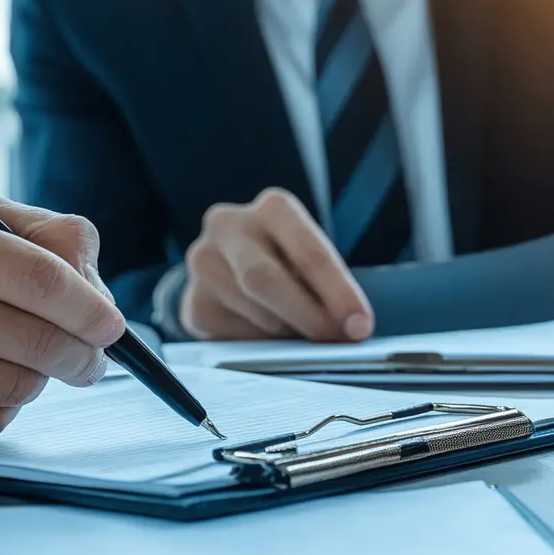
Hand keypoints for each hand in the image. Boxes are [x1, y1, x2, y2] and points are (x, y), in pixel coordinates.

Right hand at [0, 197, 126, 456]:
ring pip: (12, 388)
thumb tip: (98, 291)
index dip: (89, 307)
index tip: (113, 324)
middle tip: (93, 359)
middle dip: (81, 354)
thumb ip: (28, 237)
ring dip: (35, 382)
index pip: (36, 277)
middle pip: (33, 340)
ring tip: (22, 365)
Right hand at [181, 188, 374, 340]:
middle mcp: (229, 226)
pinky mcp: (193, 305)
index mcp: (273, 208)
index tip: (359, 325)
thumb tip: (348, 333)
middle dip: (306, 315)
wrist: (238, 268)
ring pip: (251, 312)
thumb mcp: (312, 260)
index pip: (307, 251)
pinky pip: (233, 337)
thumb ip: (327, 288)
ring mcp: (203, 263)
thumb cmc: (291, 263)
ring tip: (305, 338)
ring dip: (287, 335)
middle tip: (335, 341)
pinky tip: (271, 341)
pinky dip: (261, 346)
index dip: (337, 293)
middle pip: (263, 278)